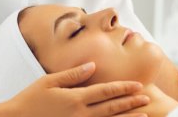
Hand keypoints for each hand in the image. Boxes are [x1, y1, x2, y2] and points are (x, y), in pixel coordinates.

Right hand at [6, 62, 149, 116]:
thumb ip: (73, 74)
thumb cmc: (30, 99)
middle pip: (112, 108)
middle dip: (131, 103)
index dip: (123, 88)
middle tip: (147, 99)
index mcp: (75, 99)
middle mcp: (80, 114)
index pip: (105, 91)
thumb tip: (93, 65)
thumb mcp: (49, 81)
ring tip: (143, 115)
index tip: (138, 85)